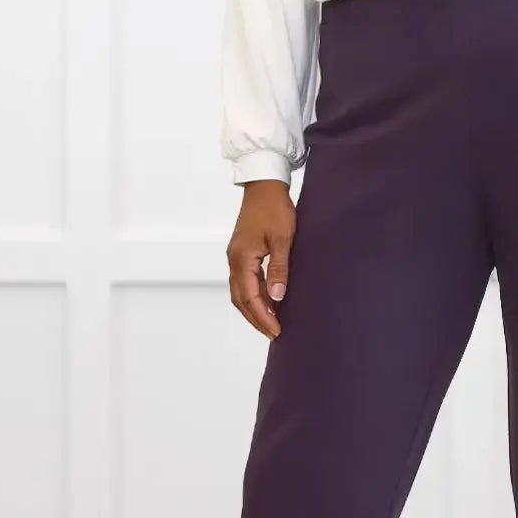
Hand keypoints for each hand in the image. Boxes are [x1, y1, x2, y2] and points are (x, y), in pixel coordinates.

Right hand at [228, 180, 295, 337]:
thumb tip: (278, 297)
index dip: (263, 317)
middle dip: (256, 318)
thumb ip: (279, 268)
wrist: (264, 185)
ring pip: (241, 292)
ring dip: (254, 308)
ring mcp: (236, 256)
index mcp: (241, 259)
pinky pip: (245, 281)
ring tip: (271, 322)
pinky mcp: (242, 252)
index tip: (276, 331)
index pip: (250, 297)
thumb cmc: (274, 208)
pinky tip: (269, 300)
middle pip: (241, 299)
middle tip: (274, 333)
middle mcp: (234, 260)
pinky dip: (255, 295)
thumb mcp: (283, 238)